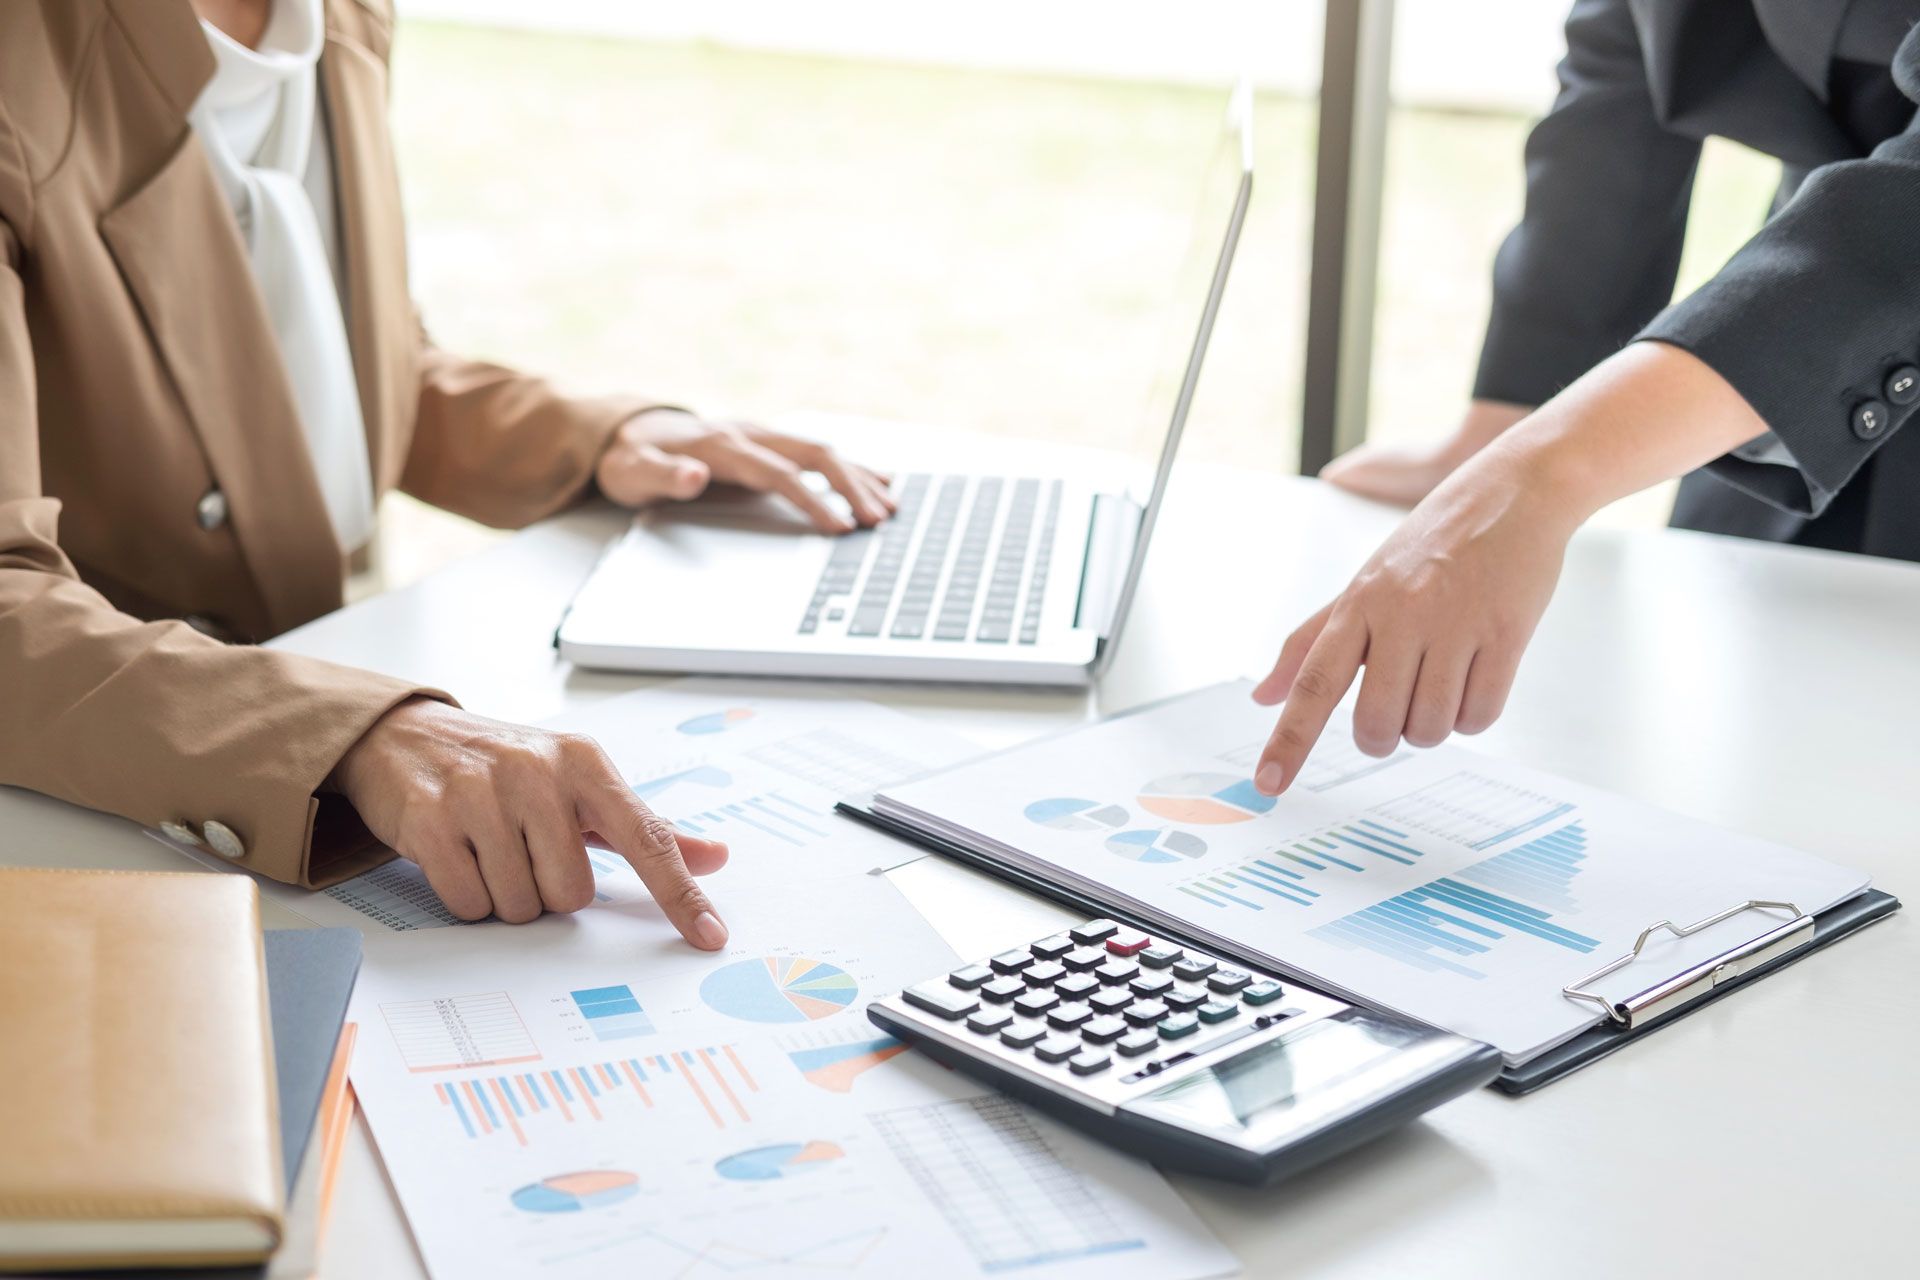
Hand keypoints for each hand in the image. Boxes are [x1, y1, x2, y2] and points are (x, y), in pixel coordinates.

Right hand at [331, 698, 729, 943]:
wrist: (405, 735)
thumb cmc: (507, 768)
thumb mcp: (581, 785)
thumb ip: (647, 827)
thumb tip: (715, 856)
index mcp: (585, 764)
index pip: (648, 839)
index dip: (681, 895)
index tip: (711, 936)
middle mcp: (538, 772)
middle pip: (573, 895)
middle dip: (548, 889)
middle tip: (522, 849)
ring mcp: (481, 793)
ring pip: (521, 906)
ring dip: (505, 894)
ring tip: (486, 847)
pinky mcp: (430, 820)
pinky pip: (469, 903)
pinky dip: (466, 896)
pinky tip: (457, 854)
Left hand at [594, 408, 894, 533]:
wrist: (628, 431)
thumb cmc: (631, 459)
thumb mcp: (633, 472)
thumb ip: (664, 475)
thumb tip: (695, 474)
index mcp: (723, 446)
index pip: (779, 474)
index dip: (812, 500)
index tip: (840, 527)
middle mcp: (750, 434)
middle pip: (814, 455)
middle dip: (851, 487)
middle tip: (878, 520)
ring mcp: (762, 435)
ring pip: (822, 451)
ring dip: (858, 477)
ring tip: (890, 507)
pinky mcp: (768, 442)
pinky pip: (817, 452)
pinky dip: (850, 466)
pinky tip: (879, 481)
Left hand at [1252, 343, 1772, 795]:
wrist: (1514, 495)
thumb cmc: (1432, 544)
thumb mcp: (1363, 583)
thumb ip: (1310, 642)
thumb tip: (1262, 696)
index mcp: (1358, 603)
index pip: (1313, 683)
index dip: (1289, 740)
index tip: (1268, 784)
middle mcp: (1401, 615)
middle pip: (1376, 723)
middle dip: (1384, 736)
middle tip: (1397, 710)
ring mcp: (1455, 625)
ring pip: (1430, 728)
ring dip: (1432, 725)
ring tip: (1441, 682)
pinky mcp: (1505, 635)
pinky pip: (1480, 716)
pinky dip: (1474, 715)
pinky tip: (1474, 680)